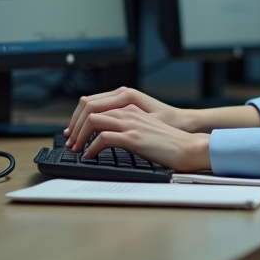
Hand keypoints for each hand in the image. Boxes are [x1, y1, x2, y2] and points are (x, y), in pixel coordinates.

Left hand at [81, 104, 210, 172]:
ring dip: (80, 137)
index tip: (74, 132)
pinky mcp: (134, 138)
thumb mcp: (144, 127)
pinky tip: (90, 156)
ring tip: (77, 149)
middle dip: (75, 127)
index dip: (79, 117)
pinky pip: (103, 138)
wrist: (188, 147)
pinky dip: (91, 148)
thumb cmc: (168, 142)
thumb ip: (127, 125)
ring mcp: (131, 123)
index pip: (95, 104)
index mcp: (130, 107)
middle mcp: (128, 111)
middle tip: (71, 142)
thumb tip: (105, 135)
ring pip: (93, 121)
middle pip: (90, 110)